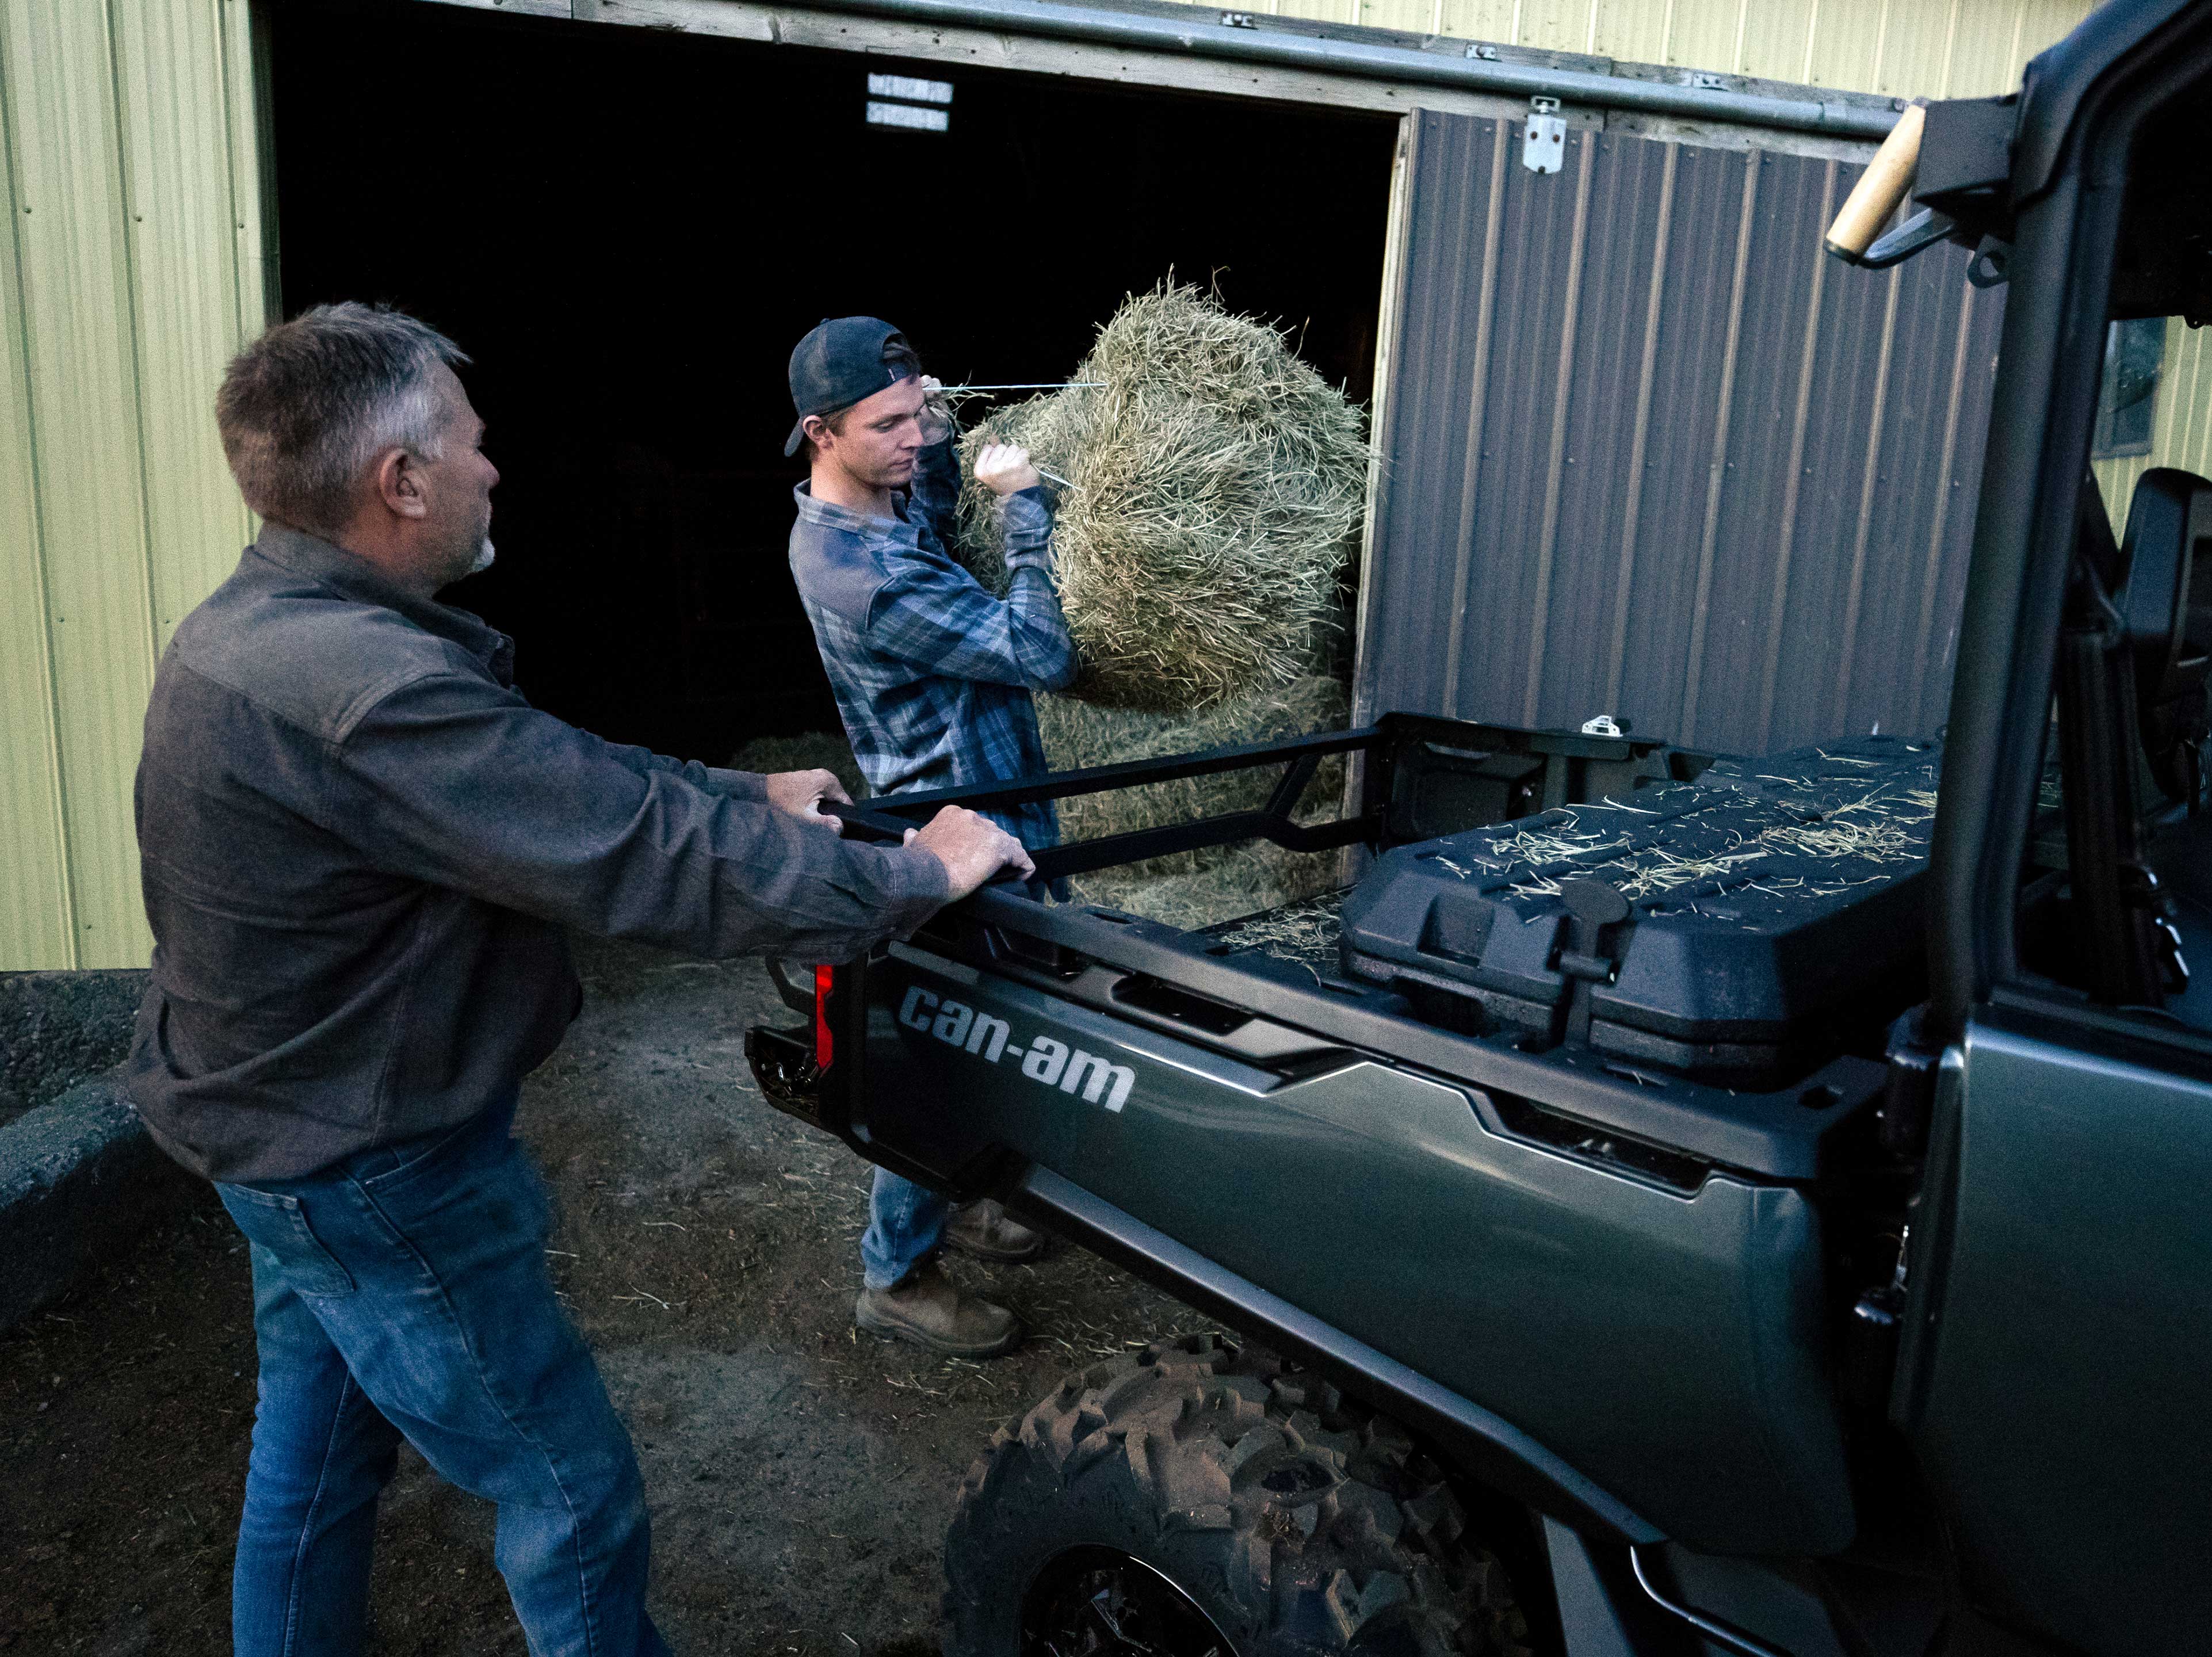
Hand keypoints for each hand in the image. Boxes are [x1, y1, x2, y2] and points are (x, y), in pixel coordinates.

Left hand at [764, 768, 849, 832]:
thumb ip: (825, 823)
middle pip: (839, 799)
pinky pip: (822, 791)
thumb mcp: (805, 817)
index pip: (847, 802)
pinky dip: (820, 800)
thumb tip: (841, 828)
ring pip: (831, 795)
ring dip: (826, 806)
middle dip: (833, 811)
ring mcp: (819, 774)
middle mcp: (826, 774)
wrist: (764, 789)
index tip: (837, 826)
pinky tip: (810, 808)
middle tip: (822, 822)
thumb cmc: (783, 803)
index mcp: (829, 781)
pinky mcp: (812, 776)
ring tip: (816, 816)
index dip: (844, 816)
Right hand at [905, 806, 1035, 898]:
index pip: (974, 826)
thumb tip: (911, 834)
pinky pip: (1021, 856)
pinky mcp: (1000, 848)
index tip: (973, 856)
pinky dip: (1024, 865)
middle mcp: (972, 818)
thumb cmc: (919, 863)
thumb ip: (916, 837)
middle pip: (991, 833)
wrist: (925, 875)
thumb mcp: (913, 844)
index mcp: (952, 815)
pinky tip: (1022, 874)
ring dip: (1008, 857)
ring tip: (1008, 871)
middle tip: (987, 867)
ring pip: (1007, 842)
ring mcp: (987, 831)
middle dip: (991, 848)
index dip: (976, 842)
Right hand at [974, 443, 1041, 496]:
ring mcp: (1004, 466)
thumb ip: (992, 453)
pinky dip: (1026, 458)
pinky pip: (1023, 451)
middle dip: (1007, 455)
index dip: (996, 454)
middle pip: (1001, 446)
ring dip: (1017, 456)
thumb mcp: (994, 471)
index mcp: (980, 471)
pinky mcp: (1018, 464)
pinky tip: (1024, 468)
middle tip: (1010, 470)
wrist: (1020, 500)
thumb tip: (993, 437)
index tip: (1000, 466)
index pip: (987, 448)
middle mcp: (991, 469)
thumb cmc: (1007, 484)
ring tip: (1017, 469)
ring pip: (1013, 447)